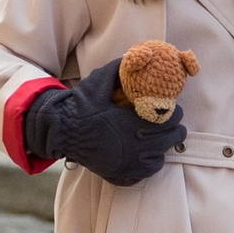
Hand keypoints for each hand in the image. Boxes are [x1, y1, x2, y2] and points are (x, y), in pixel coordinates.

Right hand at [23, 59, 186, 182]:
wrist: (60, 132)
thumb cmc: (80, 106)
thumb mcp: (98, 82)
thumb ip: (119, 68)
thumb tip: (136, 56)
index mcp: (131, 125)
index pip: (170, 120)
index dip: (174, 113)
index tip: (170, 108)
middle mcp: (133, 149)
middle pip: (170, 140)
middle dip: (173, 129)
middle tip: (168, 122)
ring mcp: (127, 166)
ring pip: (160, 159)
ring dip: (160, 147)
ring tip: (154, 137)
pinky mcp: (121, 176)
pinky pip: (145, 173)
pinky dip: (147, 163)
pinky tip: (141, 153)